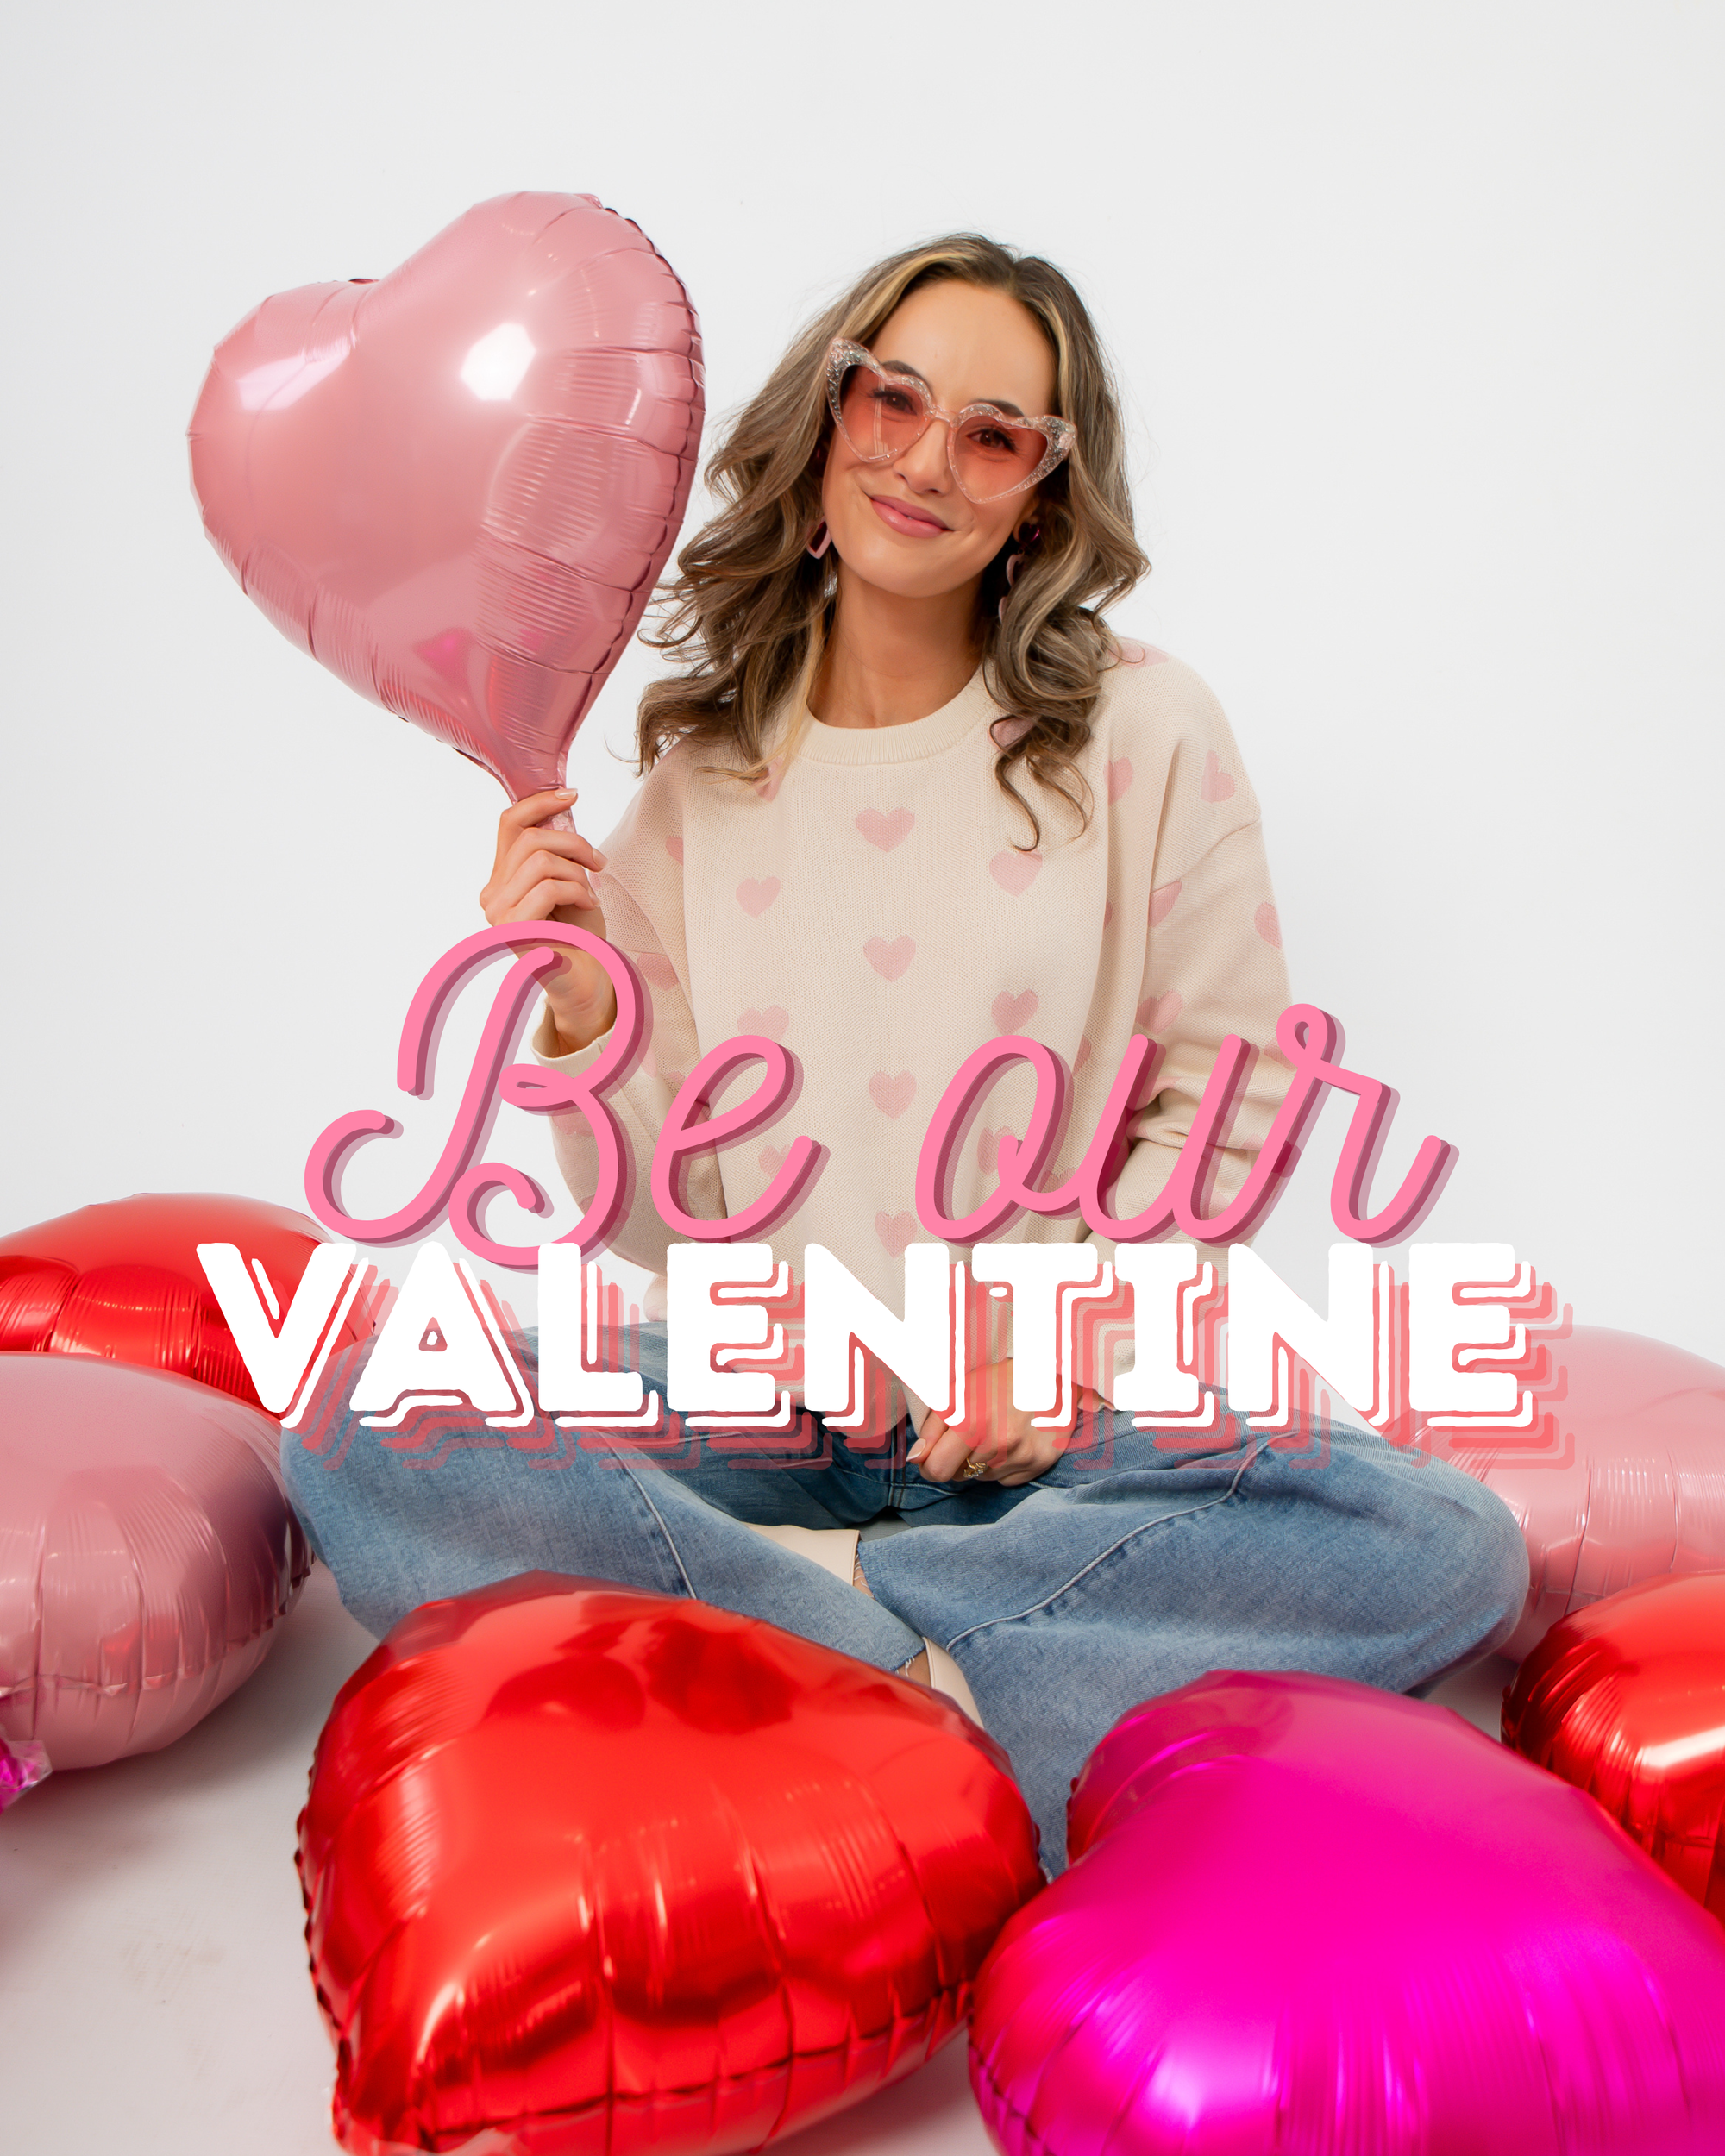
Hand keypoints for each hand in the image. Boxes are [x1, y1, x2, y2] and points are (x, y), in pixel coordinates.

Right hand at [481, 787, 616, 1052]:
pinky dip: (577, 891)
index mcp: (501, 879)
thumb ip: (557, 852)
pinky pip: (547, 889)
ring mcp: (498, 915)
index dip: (540, 802)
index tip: (573, 794)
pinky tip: (589, 906)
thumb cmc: (579, 934)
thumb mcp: (569, 882)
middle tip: (598, 864)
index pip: (509, 824)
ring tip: (591, 893)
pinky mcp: (513, 932)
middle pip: (529, 839)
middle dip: (573, 843)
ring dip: (577, 873)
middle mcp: (492, 895)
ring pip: (539, 862)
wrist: (586, 981)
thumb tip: (563, 809)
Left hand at [909, 1358, 1109, 1487]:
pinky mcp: (1040, 1464)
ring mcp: (1021, 1457)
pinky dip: (1003, 1466)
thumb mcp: (959, 1392)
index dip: (929, 1464)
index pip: (936, 1469)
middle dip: (955, 1460)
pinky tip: (1011, 1442)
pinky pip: (1006, 1480)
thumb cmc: (1001, 1379)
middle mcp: (998, 1445)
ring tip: (993, 1433)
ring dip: (980, 1462)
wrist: (1054, 1374)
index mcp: (973, 1423)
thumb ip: (933, 1426)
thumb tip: (917, 1457)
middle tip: (966, 1437)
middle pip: (958, 1476)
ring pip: (981, 1478)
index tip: (931, 1456)